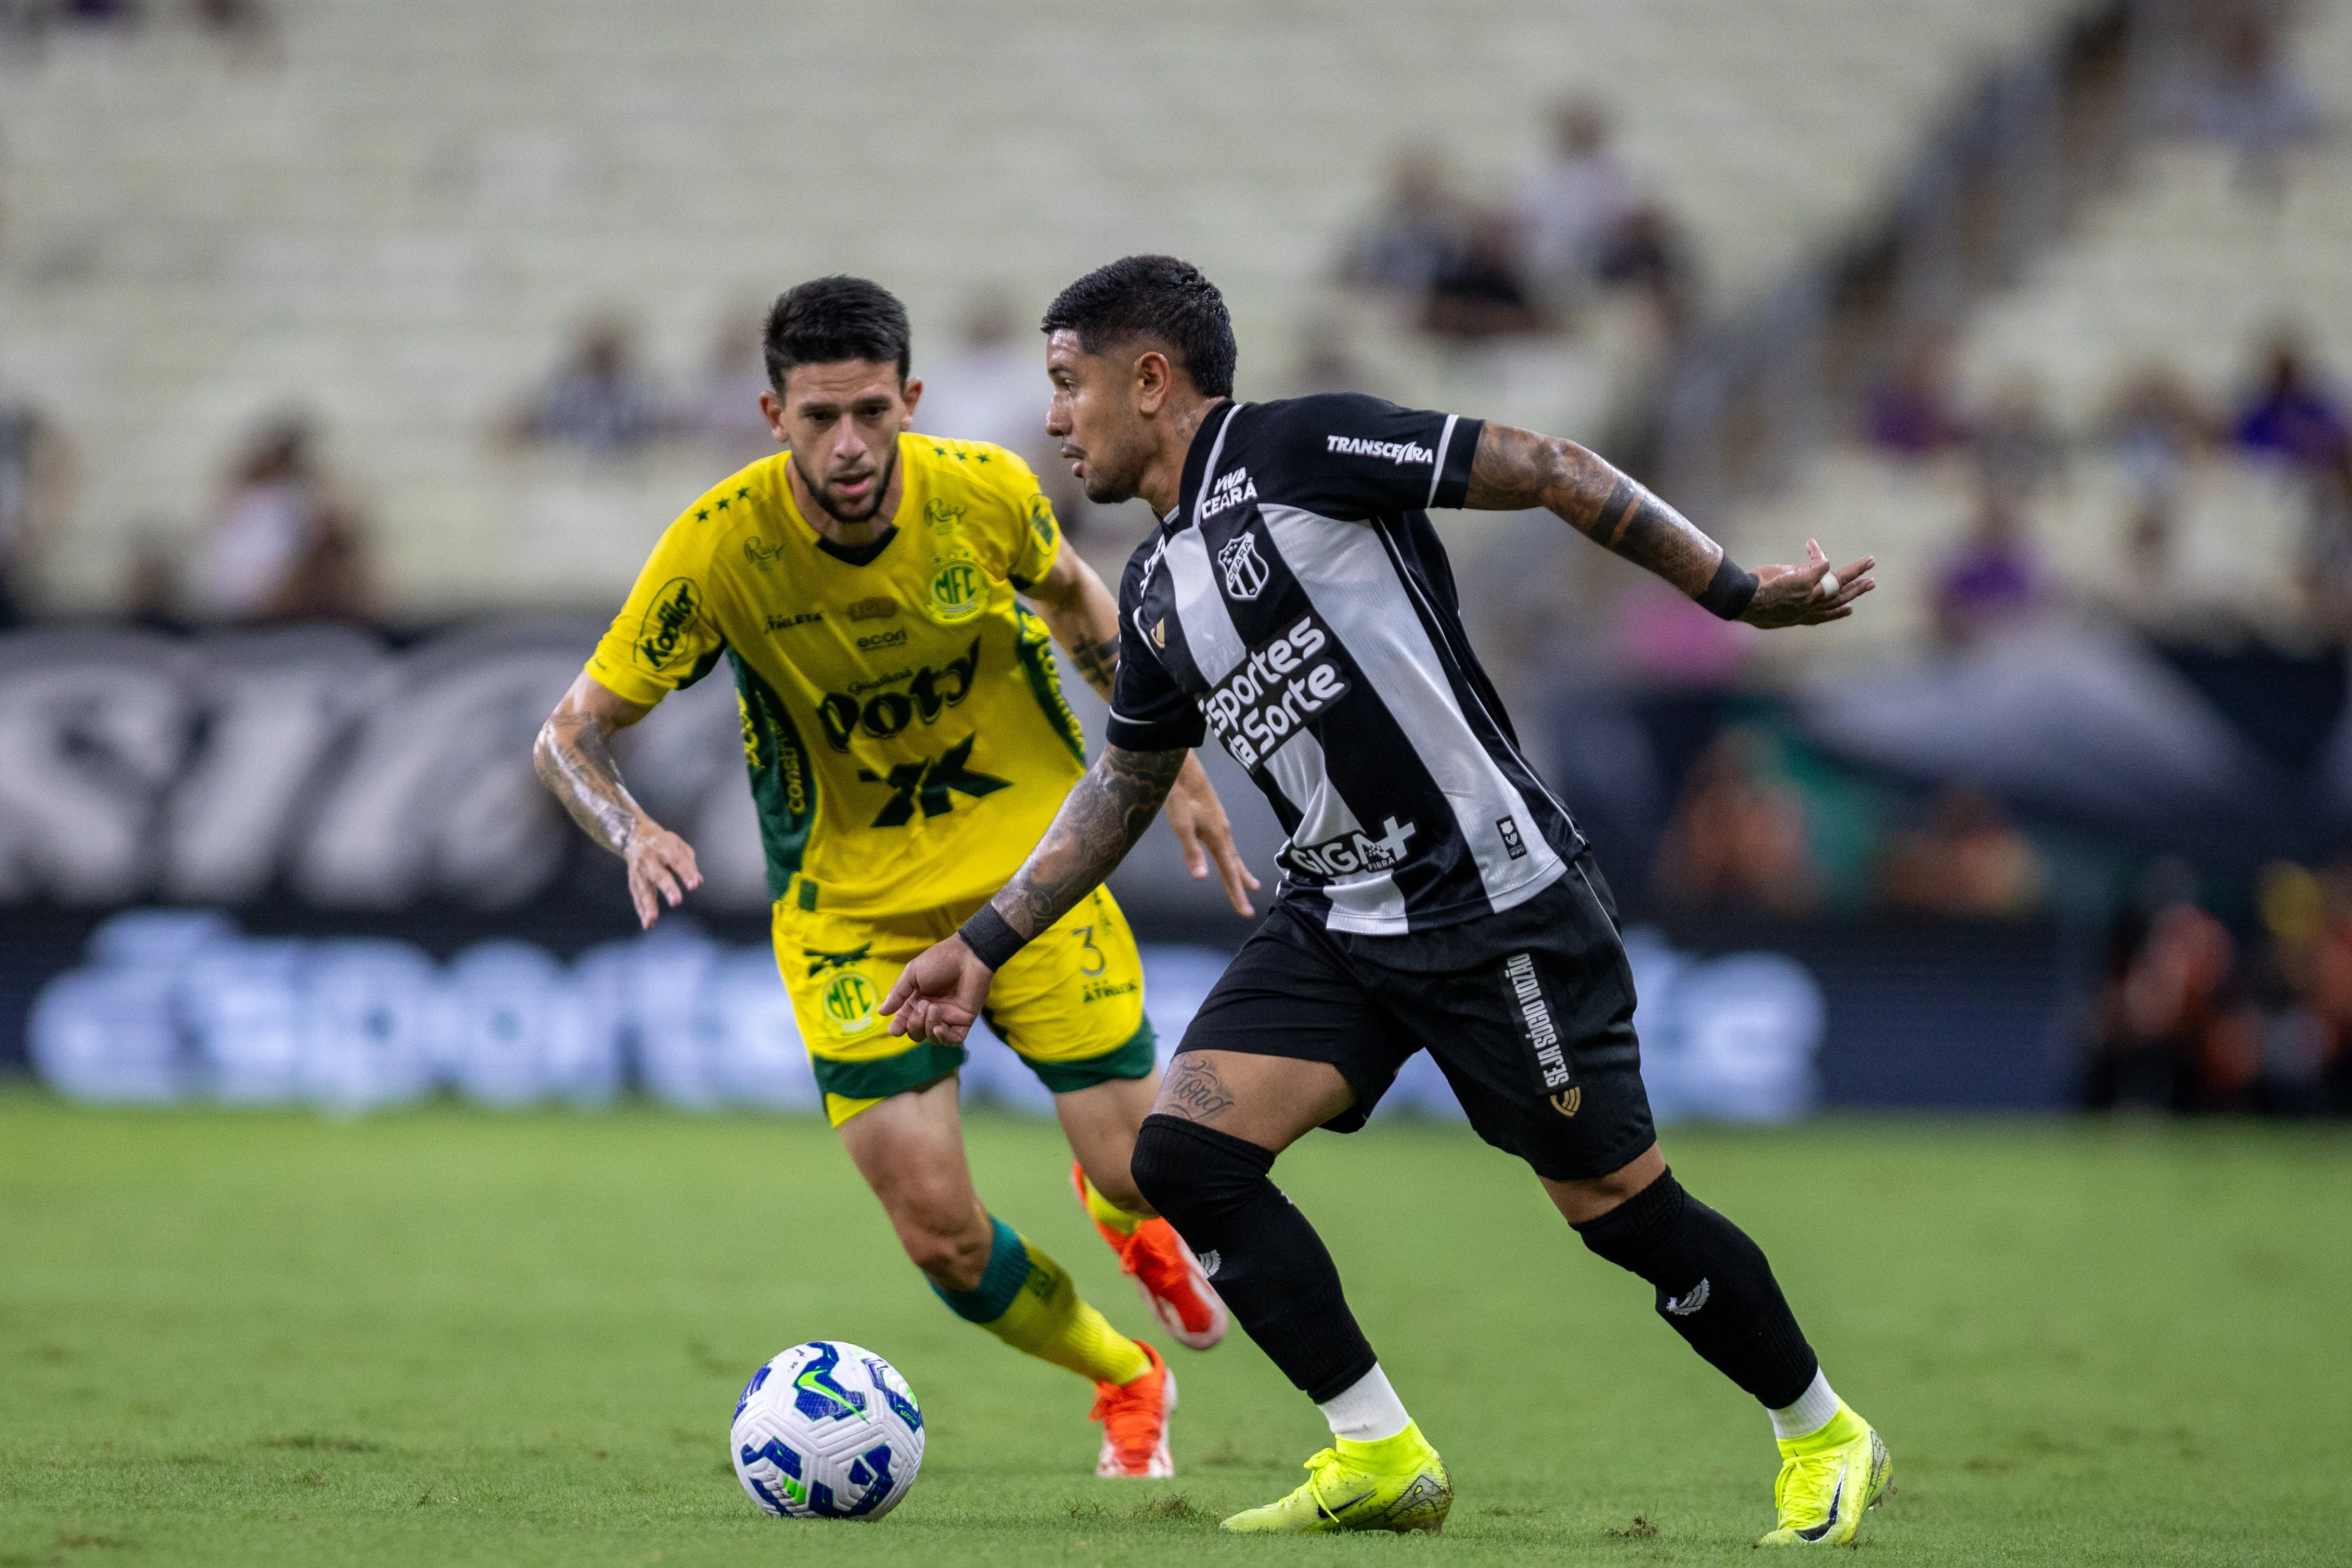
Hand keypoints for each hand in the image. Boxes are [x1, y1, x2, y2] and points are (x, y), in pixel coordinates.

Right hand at [624, 820, 701, 928]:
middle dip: (668, 889)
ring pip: (644, 889)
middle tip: (676, 902)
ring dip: (648, 905)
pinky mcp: (633, 880)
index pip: (677, 861)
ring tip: (652, 919)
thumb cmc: (663, 843)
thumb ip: (689, 863)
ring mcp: (639, 871)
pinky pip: (637, 897)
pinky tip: (648, 923)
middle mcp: (650, 859)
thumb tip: (698, 882)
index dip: (686, 873)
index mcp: (664, 847)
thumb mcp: (679, 845)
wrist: (635, 836)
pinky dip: (642, 910)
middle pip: (659, 875)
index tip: (694, 885)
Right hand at [880, 935, 994, 1044]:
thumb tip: (881, 1012)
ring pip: (932, 1038)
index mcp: (916, 1001)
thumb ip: (898, 993)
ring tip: (934, 1008)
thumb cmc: (939, 961)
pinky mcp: (963, 1022)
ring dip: (928, 1027)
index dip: (898, 1028)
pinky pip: (952, 1040)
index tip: (895, 1029)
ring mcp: (948, 1018)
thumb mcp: (912, 973)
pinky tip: (939, 1028)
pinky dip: (943, 1038)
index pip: (903, 1022)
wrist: (968, 956)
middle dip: (915, 1023)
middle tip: (924, 1004)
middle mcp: (930, 1013)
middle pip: (916, 1033)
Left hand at [1163, 752, 1259, 915]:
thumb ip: (1192, 852)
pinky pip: (1227, 845)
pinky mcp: (1215, 818)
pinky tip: (1228, 855)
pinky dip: (1231, 857)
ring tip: (1249, 884)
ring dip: (1239, 871)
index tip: (1245, 912)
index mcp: (1218, 837)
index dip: (1236, 893)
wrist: (1183, 770)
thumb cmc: (1180, 797)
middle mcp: (1224, 832)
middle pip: (1235, 865)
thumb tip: (1201, 878)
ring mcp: (1220, 824)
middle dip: (1240, 886)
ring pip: (1232, 854)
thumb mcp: (1182, 826)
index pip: (1229, 872)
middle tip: (1248, 907)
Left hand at [1741, 539, 1875, 627]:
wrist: (1743, 602)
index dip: (1837, 613)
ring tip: (1870, 562)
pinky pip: (1821, 563)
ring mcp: (1809, 594)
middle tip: (1871, 583)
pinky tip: (1811, 544)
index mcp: (1799, 617)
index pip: (1823, 616)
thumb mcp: (1769, 607)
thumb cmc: (1747, 604)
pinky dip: (1816, 552)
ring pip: (1839, 582)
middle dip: (1856, 591)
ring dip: (1855, 571)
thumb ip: (1783, 597)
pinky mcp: (1806, 580)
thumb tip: (1793, 578)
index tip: (1849, 610)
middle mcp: (1808, 608)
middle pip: (1838, 599)